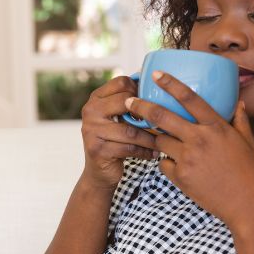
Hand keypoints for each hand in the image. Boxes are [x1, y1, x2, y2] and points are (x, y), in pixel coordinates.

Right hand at [80, 75, 158, 189]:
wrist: (98, 172)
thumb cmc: (114, 140)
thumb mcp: (117, 118)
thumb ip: (129, 102)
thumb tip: (159, 85)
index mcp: (96, 98)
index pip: (121, 82)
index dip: (140, 90)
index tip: (152, 102)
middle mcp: (90, 111)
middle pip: (126, 102)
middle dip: (147, 113)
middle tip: (162, 122)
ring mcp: (92, 130)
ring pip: (131, 130)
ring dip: (150, 137)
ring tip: (163, 141)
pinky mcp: (98, 149)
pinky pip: (129, 148)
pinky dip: (145, 151)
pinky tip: (153, 153)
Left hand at [124, 71, 253, 226]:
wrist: (248, 206)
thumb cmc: (251, 173)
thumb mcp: (249, 143)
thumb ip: (240, 121)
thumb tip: (239, 104)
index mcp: (216, 127)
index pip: (189, 98)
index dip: (170, 84)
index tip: (155, 74)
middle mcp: (199, 139)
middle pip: (162, 117)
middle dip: (141, 107)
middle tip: (128, 101)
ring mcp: (188, 158)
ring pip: (160, 141)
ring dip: (155, 138)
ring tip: (152, 136)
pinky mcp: (181, 177)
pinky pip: (164, 164)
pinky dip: (167, 162)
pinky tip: (177, 166)